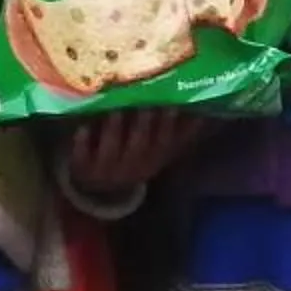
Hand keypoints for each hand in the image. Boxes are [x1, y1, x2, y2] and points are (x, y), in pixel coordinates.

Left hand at [64, 107, 205, 197]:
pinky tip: (82, 128)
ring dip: (114, 129)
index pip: (166, 143)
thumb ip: (182, 133)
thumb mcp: (159, 150)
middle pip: (140, 145)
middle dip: (143, 124)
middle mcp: (132, 166)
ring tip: (114, 109)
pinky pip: (83, 157)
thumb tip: (208, 110)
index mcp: (154, 159)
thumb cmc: (135, 156)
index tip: (173, 103)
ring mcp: (107, 169)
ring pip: (112, 149)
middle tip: (144, 101)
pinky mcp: (83, 168)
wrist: (101, 189)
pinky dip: (82, 143)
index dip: (170, 126)